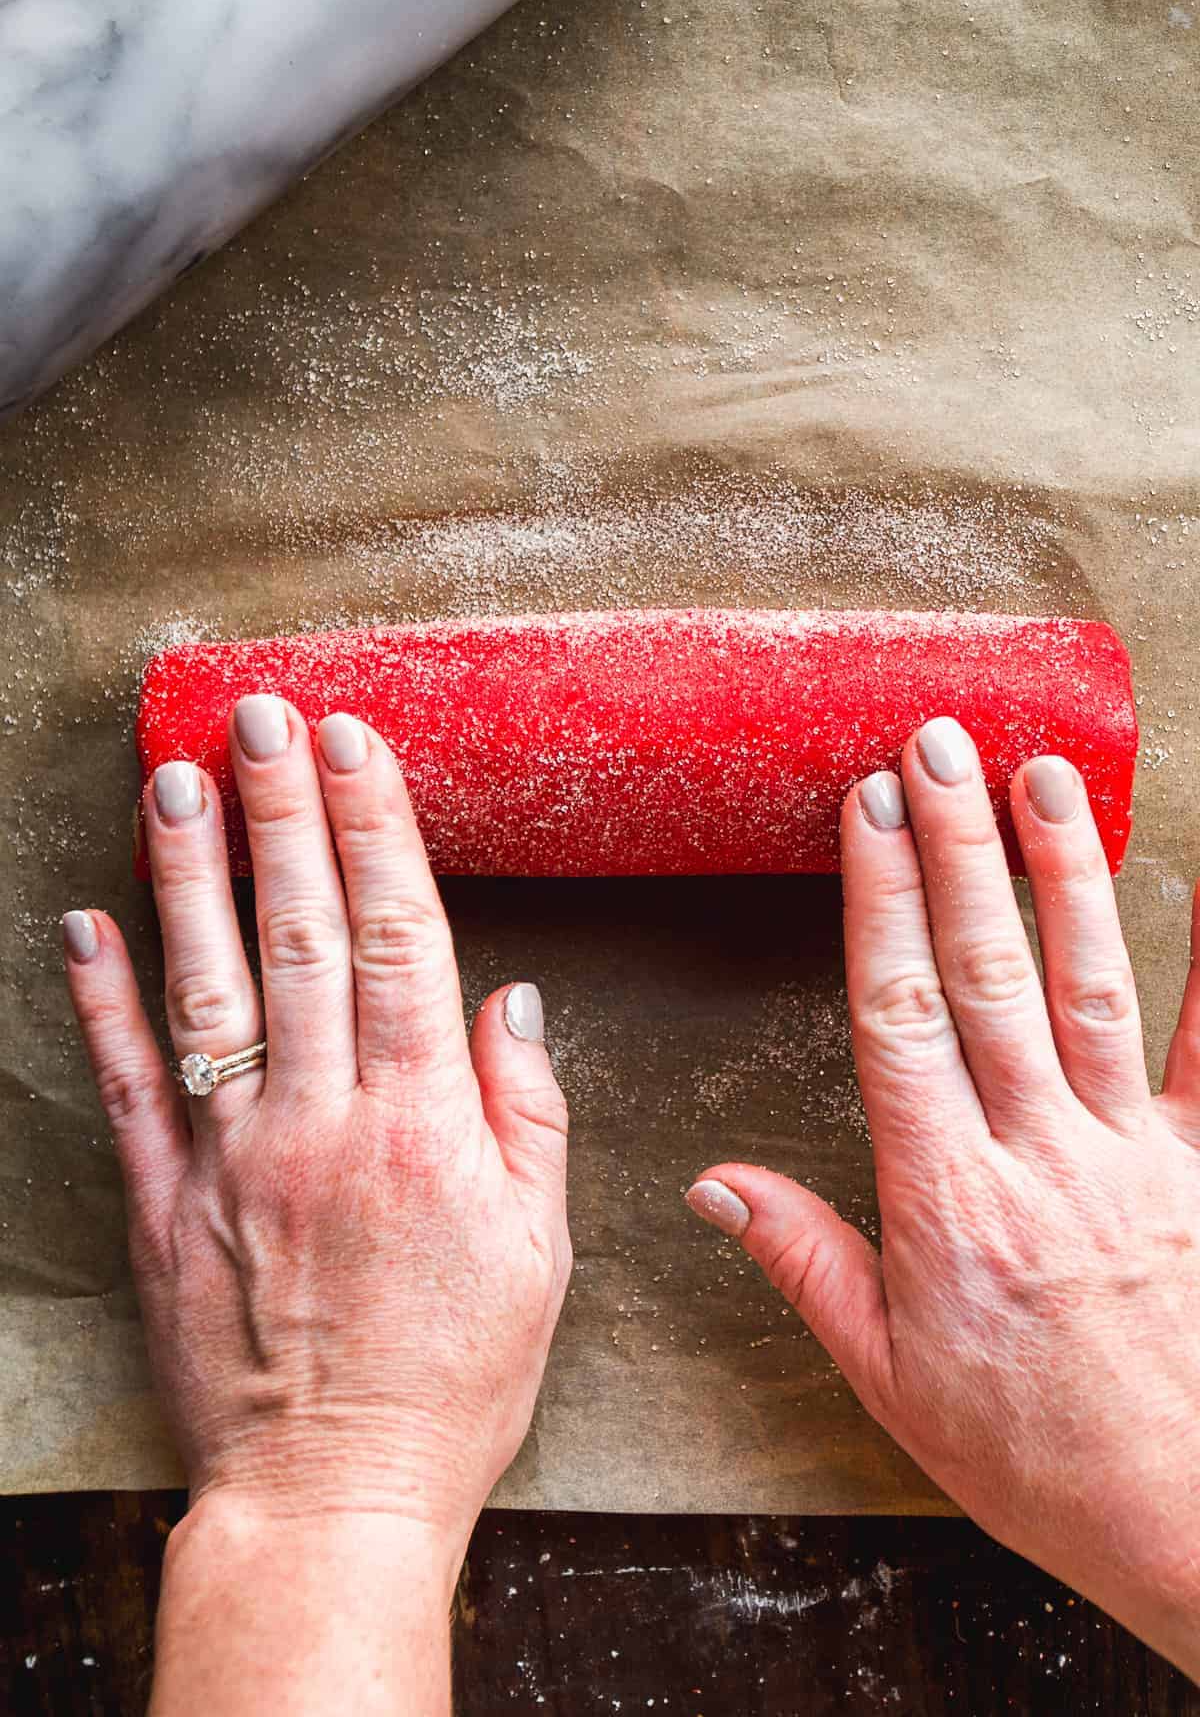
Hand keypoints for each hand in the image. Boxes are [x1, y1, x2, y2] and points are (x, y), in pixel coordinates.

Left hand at [64, 696, 570, 1712]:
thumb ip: (525, 1114)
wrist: (332, 1496)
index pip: (401, 939)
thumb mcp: (537, 1250)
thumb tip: (510, 999)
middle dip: (281, 814)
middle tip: (260, 717)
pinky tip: (87, 921)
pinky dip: (102, 1000)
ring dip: (190, 874)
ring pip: (209, 987)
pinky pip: (127, 1085)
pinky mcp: (161, 1202)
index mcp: (422, 1124)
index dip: (376, 831)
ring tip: (174, 778)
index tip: (356, 747)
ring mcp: (231, 1157)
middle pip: (301, 936)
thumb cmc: (451, 1376)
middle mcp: (322, 1120)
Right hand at [687, 717, 1199, 1679]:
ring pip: (1090, 989)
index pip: (901, 1016)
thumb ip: (805, 1264)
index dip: (882, 901)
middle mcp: (1042, 1159)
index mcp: (950, 1203)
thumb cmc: (1038, 1459)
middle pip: (989, 976)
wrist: (1193, 1527)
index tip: (870, 810)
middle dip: (959, 850)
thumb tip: (714, 1186)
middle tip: (940, 746)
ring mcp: (1135, 1158)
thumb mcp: (891, 1379)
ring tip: (1045, 776)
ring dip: (1063, 873)